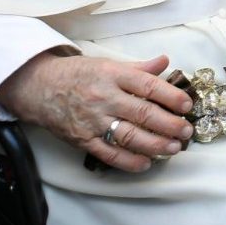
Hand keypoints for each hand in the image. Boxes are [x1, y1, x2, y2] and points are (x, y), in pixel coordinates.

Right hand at [0, 53, 193, 173]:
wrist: (38, 87)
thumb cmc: (76, 74)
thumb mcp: (108, 64)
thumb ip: (138, 68)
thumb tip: (165, 62)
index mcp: (113, 75)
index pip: (148, 86)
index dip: (171, 96)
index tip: (187, 105)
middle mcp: (104, 98)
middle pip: (143, 113)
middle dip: (169, 124)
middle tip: (187, 130)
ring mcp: (93, 121)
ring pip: (129, 136)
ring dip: (156, 144)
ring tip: (174, 147)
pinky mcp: (83, 139)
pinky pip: (109, 154)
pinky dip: (129, 160)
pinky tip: (146, 162)